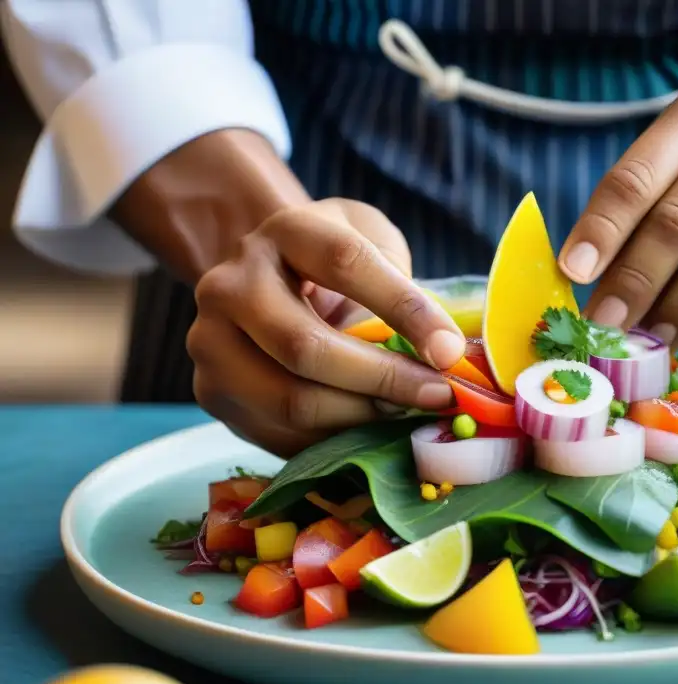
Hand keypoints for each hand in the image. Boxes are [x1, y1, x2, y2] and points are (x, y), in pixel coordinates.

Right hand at [187, 199, 463, 456]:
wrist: (267, 280)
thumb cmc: (335, 266)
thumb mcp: (373, 245)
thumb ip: (402, 287)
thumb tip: (439, 355)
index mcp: (284, 232)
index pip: (345, 264)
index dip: (404, 310)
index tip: (449, 351)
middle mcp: (231, 284)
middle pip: (306, 347)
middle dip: (383, 380)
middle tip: (435, 395)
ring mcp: (210, 341)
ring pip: (290, 400)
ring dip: (360, 417)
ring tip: (403, 413)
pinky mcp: (211, 391)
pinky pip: (279, 432)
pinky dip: (333, 439)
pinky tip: (367, 429)